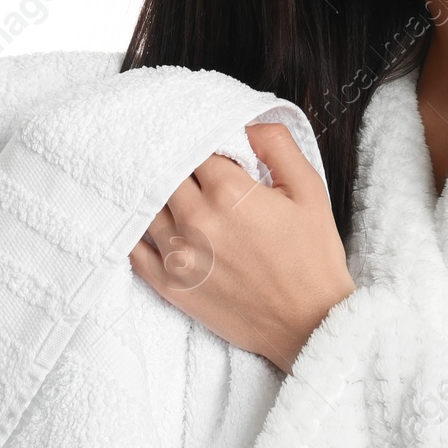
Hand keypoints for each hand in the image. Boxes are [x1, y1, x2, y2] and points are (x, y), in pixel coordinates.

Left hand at [128, 122, 354, 372]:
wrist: (308, 324)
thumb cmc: (312, 258)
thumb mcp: (310, 190)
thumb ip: (278, 145)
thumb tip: (248, 123)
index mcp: (230, 192)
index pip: (195, 147)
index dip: (202, 144)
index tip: (209, 147)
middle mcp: (196, 219)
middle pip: (166, 172)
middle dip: (178, 165)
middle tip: (190, 167)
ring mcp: (178, 253)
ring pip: (147, 205)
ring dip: (158, 195)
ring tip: (174, 192)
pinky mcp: (169, 284)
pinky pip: (134, 247)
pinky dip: (139, 230)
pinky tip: (152, 223)